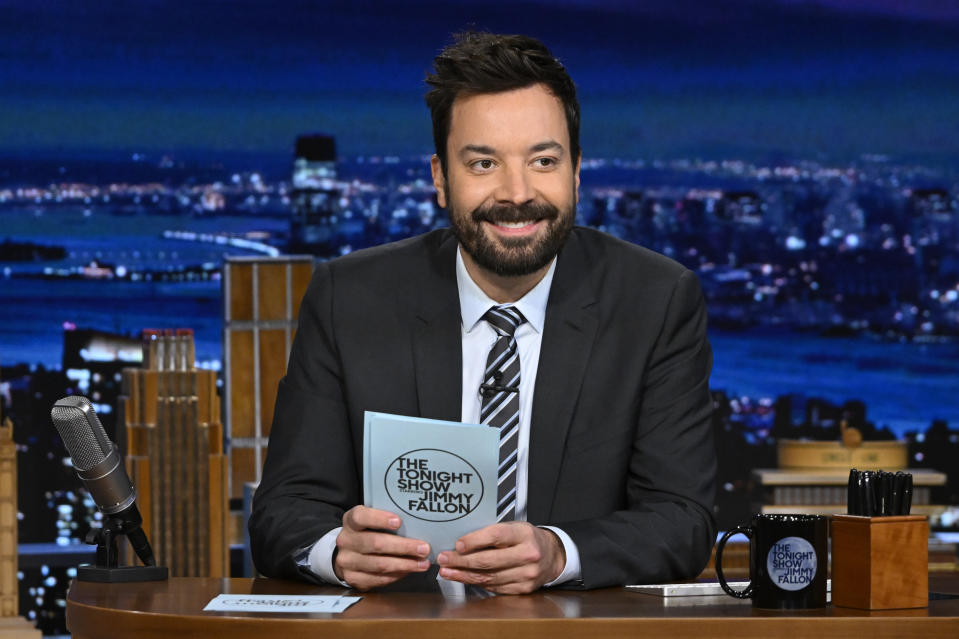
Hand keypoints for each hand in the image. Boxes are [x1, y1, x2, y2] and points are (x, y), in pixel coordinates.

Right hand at [334, 505, 430, 589]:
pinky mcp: (352, 578)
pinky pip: (377, 579)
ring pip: (379, 564)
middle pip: (375, 543)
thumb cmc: (367, 532)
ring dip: (404, 564)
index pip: (361, 517)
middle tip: (423, 548)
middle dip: (403, 547)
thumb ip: (387, 521)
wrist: (348, 552)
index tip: (399, 522)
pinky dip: (396, 575)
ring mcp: (347, 561)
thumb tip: (417, 526)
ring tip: (421, 563)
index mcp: (350, 521)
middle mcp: (346, 540)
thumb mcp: (371, 521)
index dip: (379, 519)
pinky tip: (407, 571)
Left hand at [436, 522, 565, 593]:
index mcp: (524, 534)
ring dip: (464, 575)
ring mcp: (526, 574)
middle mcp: (527, 554)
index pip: (495, 536)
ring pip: (488, 577)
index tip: (457, 545)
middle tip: (444, 559)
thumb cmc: (528, 539)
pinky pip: (494, 587)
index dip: (474, 541)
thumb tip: (461, 542)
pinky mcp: (523, 588)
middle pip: (488, 560)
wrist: (552, 555)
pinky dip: (476, 583)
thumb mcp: (514, 528)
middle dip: (461, 561)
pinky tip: (464, 578)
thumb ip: (492, 533)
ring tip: (448, 571)